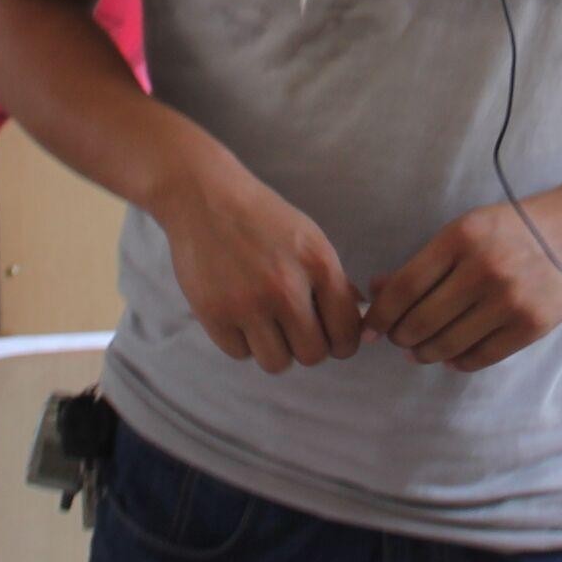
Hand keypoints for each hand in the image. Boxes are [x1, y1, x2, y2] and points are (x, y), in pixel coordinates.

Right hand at [157, 153, 364, 373]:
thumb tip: (356, 320)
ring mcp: (248, 304)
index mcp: (318, 264)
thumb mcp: (309, 238)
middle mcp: (286, 288)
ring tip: (268, 324)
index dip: (344, 342)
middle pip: (313, 355)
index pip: (346, 331)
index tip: (333, 339)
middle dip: (308, 347)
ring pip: (277, 363)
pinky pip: (240, 353)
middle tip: (297, 331)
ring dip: (276, 349)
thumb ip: (333, 280)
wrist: (204, 198)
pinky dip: (242, 341)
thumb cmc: (262, 218)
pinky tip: (240, 315)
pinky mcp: (214, 314)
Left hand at [361, 199, 561, 372]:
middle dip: (401, 337)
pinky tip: (451, 355)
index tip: (372, 328)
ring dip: (425, 353)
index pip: (406, 286)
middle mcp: (484, 268)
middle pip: (422, 321)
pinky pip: (480, 356)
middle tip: (398, 340)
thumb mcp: (466, 230)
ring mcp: (509, 300)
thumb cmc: (512, 229)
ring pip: (447, 343)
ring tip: (420, 350)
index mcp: (461, 238)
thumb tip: (376, 291)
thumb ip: (422, 262)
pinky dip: (458, 361)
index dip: (381, 314)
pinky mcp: (530, 325)